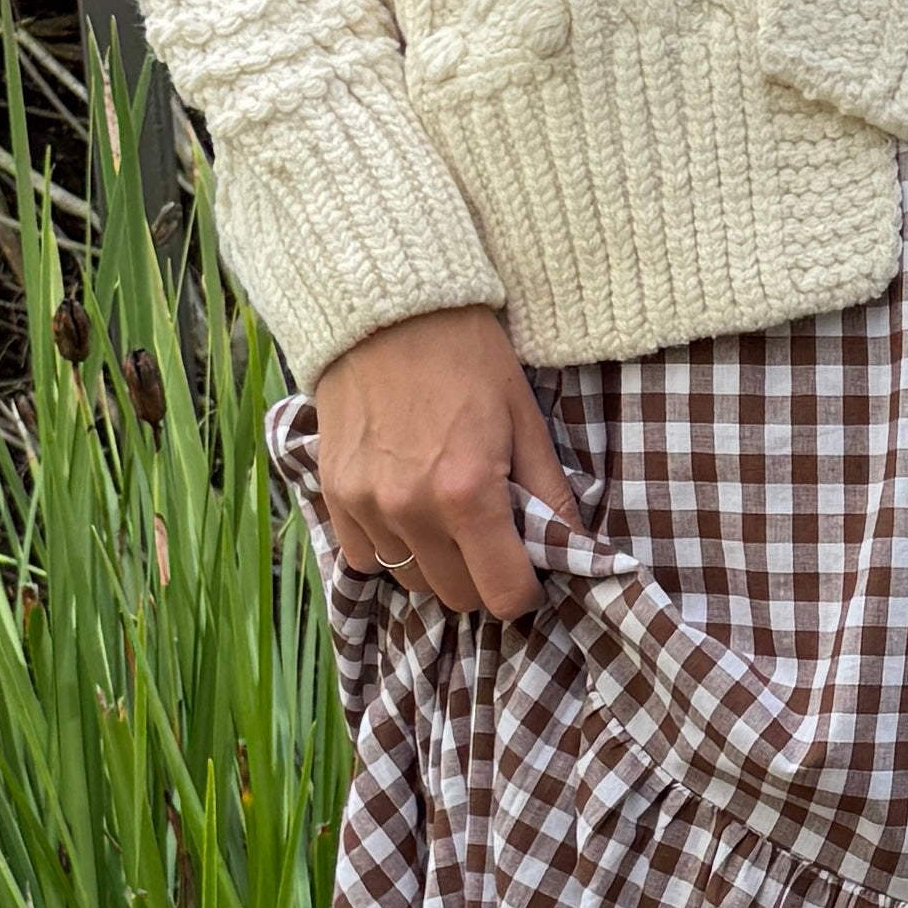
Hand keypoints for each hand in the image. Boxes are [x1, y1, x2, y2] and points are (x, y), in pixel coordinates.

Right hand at [314, 301, 578, 615]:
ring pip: (412, 581)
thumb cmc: (468, 358)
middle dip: (484, 577)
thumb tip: (573, 548)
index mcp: (468, 493)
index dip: (525, 592)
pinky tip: (408, 509)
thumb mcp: (524, 419)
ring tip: (448, 516)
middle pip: (457, 597)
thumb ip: (551, 494)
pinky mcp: (334, 495)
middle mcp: (412, 510)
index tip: (530, 572)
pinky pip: (365, 557)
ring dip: (437, 563)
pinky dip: (391, 547)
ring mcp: (366, 506)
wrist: (388, 311)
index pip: (502, 594)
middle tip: (494, 537)